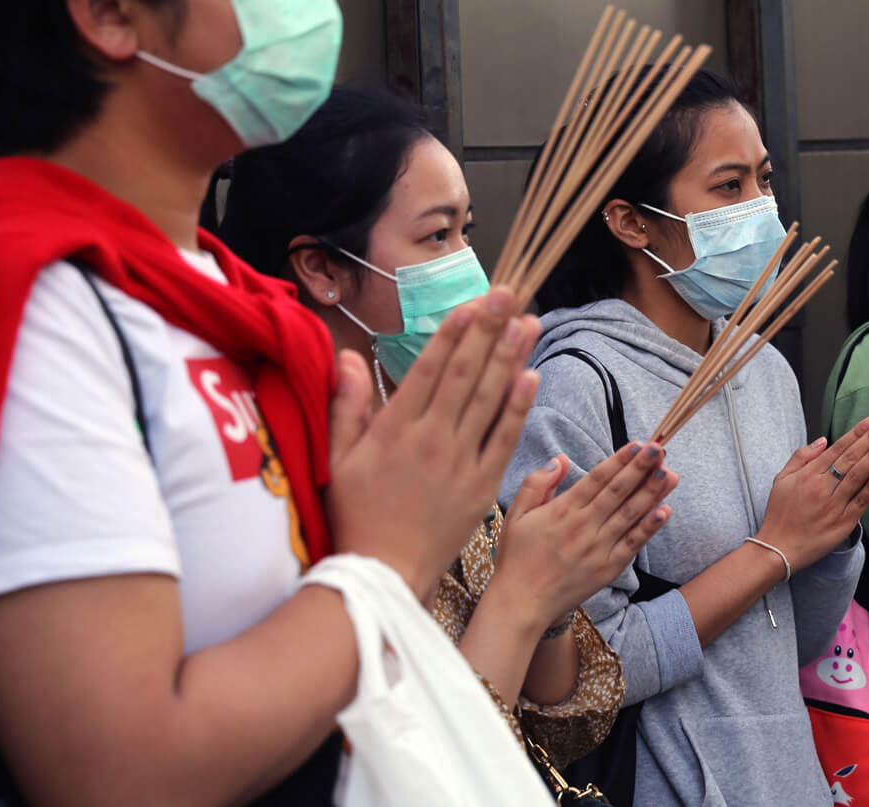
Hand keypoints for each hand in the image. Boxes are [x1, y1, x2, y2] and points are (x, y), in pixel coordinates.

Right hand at [324, 288, 541, 598]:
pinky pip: (503, 440)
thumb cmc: (354, 515)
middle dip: (488, 331)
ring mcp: (459, 463)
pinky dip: (518, 408)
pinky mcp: (481, 486)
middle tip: (509, 294)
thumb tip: (347, 356)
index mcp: (394, 430)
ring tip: (528, 322)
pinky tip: (532, 376)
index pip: (428, 369)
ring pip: (488, 401)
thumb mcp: (337, 459)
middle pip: (464, 376)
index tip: (472, 302)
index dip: (453, 333)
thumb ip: (345, 405)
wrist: (384, 573)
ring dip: (510, 358)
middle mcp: (430, 440)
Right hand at [491, 443, 678, 628]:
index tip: (637, 445)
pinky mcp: (607, 569)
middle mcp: (583, 526)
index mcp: (562, 510)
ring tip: (670, 473)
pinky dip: (649, 528)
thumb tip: (560, 459)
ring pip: (630, 514)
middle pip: (618, 492)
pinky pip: (632, 544)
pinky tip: (665, 511)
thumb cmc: (516, 559)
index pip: (597, 479)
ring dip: (652, 492)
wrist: (521, 604)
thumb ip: (536, 484)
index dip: (619, 460)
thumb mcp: (515, 515)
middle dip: (641, 468)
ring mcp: (598, 549)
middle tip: (660, 449)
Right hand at [756, 417, 868, 573]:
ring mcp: (834, 505)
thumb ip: (801, 457)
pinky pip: (862, 501)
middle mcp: (822, 487)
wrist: (779, 548)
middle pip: (851, 459)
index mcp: (809, 474)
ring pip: (859, 477)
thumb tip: (823, 440)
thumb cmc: (780, 513)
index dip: (856, 434)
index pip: (837, 449)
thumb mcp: (781, 479)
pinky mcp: (843, 522)